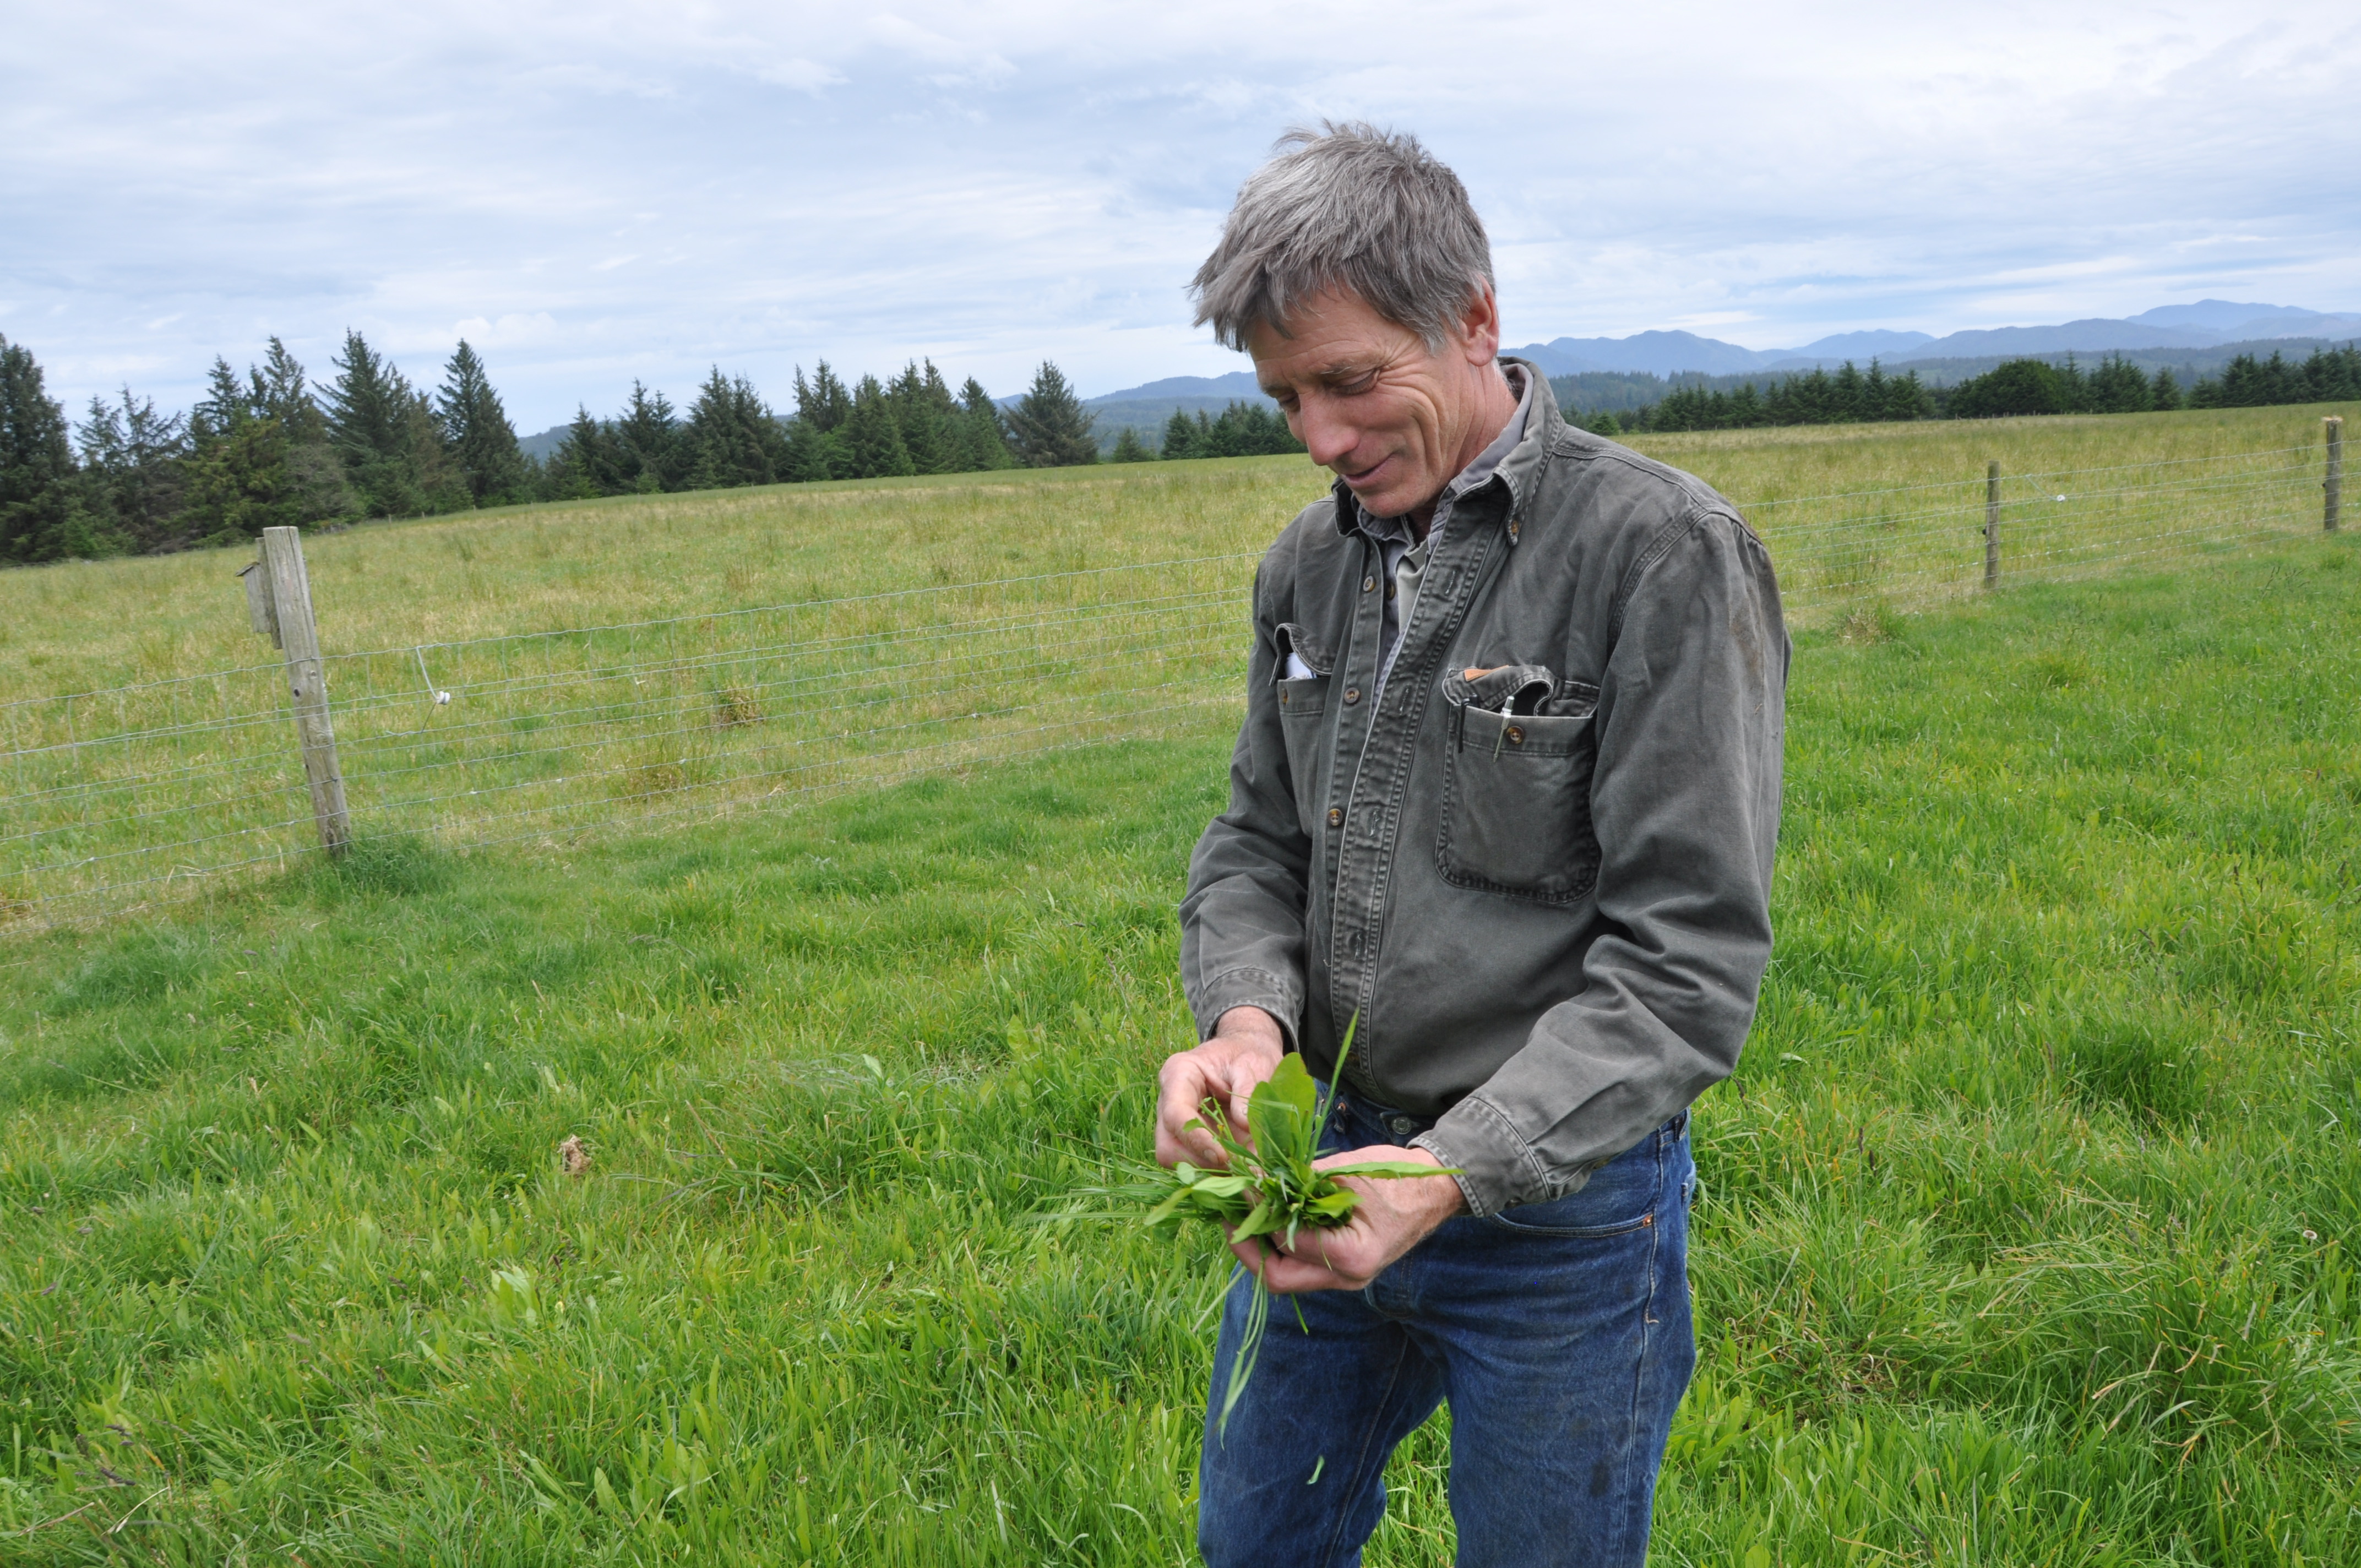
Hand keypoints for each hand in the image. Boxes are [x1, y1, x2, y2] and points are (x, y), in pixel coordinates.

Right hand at [1155, 1007, 1286, 1169]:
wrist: (1247, 1054)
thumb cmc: (1248, 1054)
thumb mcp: (1254, 1064)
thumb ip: (1249, 1094)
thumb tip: (1248, 1128)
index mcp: (1179, 1074)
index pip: (1175, 1115)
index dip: (1196, 1139)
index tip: (1223, 1156)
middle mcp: (1170, 1102)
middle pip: (1168, 1147)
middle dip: (1202, 1162)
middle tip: (1241, 1168)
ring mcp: (1177, 1125)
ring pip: (1180, 1162)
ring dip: (1213, 1172)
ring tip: (1248, 1173)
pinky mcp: (1191, 1141)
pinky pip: (1197, 1166)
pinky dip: (1220, 1174)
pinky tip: (1246, 1173)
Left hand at [1232, 1144, 1465, 1293]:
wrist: (1434, 1192)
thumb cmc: (1396, 1178)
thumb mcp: (1345, 1171)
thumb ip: (1301, 1181)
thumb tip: (1257, 1179)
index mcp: (1351, 1256)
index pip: (1286, 1243)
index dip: (1257, 1215)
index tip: (1240, 1188)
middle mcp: (1348, 1278)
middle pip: (1280, 1278)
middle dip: (1248, 1249)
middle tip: (1229, 1218)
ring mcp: (1346, 1279)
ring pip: (1288, 1277)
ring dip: (1261, 1250)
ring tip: (1244, 1217)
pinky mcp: (1343, 1271)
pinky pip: (1302, 1268)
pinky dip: (1280, 1248)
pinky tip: (1269, 1221)